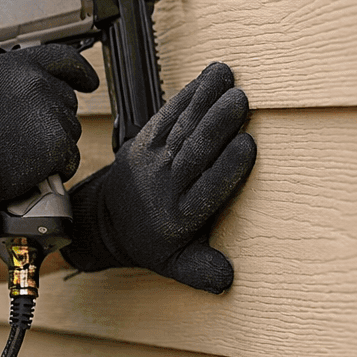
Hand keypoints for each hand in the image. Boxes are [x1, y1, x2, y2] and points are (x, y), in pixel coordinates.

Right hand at [0, 45, 99, 248]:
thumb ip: (11, 82)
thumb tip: (27, 89)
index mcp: (17, 66)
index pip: (64, 58)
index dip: (80, 71)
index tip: (89, 80)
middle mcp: (37, 83)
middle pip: (67, 100)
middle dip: (54, 118)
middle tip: (28, 135)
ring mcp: (50, 112)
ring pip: (70, 130)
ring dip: (53, 143)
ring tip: (22, 151)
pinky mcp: (58, 143)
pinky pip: (70, 157)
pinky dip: (56, 167)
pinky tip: (31, 168)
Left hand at [62, 62, 255, 292]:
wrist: (108, 219)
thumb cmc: (153, 241)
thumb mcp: (177, 265)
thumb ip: (203, 271)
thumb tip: (228, 279)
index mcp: (178, 216)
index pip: (206, 190)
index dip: (227, 168)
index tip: (248, 146)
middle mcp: (165, 184)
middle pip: (193, 152)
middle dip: (217, 125)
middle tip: (240, 101)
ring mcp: (153, 158)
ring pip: (182, 126)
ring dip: (205, 100)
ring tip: (228, 79)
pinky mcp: (146, 138)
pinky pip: (169, 113)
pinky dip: (189, 93)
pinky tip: (209, 77)